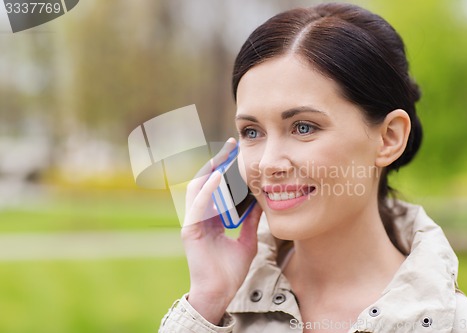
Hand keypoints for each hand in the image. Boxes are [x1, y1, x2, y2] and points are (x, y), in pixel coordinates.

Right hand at [181, 138, 262, 324]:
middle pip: (206, 182)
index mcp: (211, 219)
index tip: (237, 154)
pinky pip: (198, 205)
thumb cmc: (230, 271)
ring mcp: (193, 222)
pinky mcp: (190, 230)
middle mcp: (200, 217)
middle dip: (217, 163)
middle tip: (231, 145)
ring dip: (211, 170)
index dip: (225, 170)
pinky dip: (208, 190)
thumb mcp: (246, 241)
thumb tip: (261, 202)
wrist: (219, 293)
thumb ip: (250, 221)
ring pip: (198, 188)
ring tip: (225, 155)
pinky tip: (219, 178)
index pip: (217, 188)